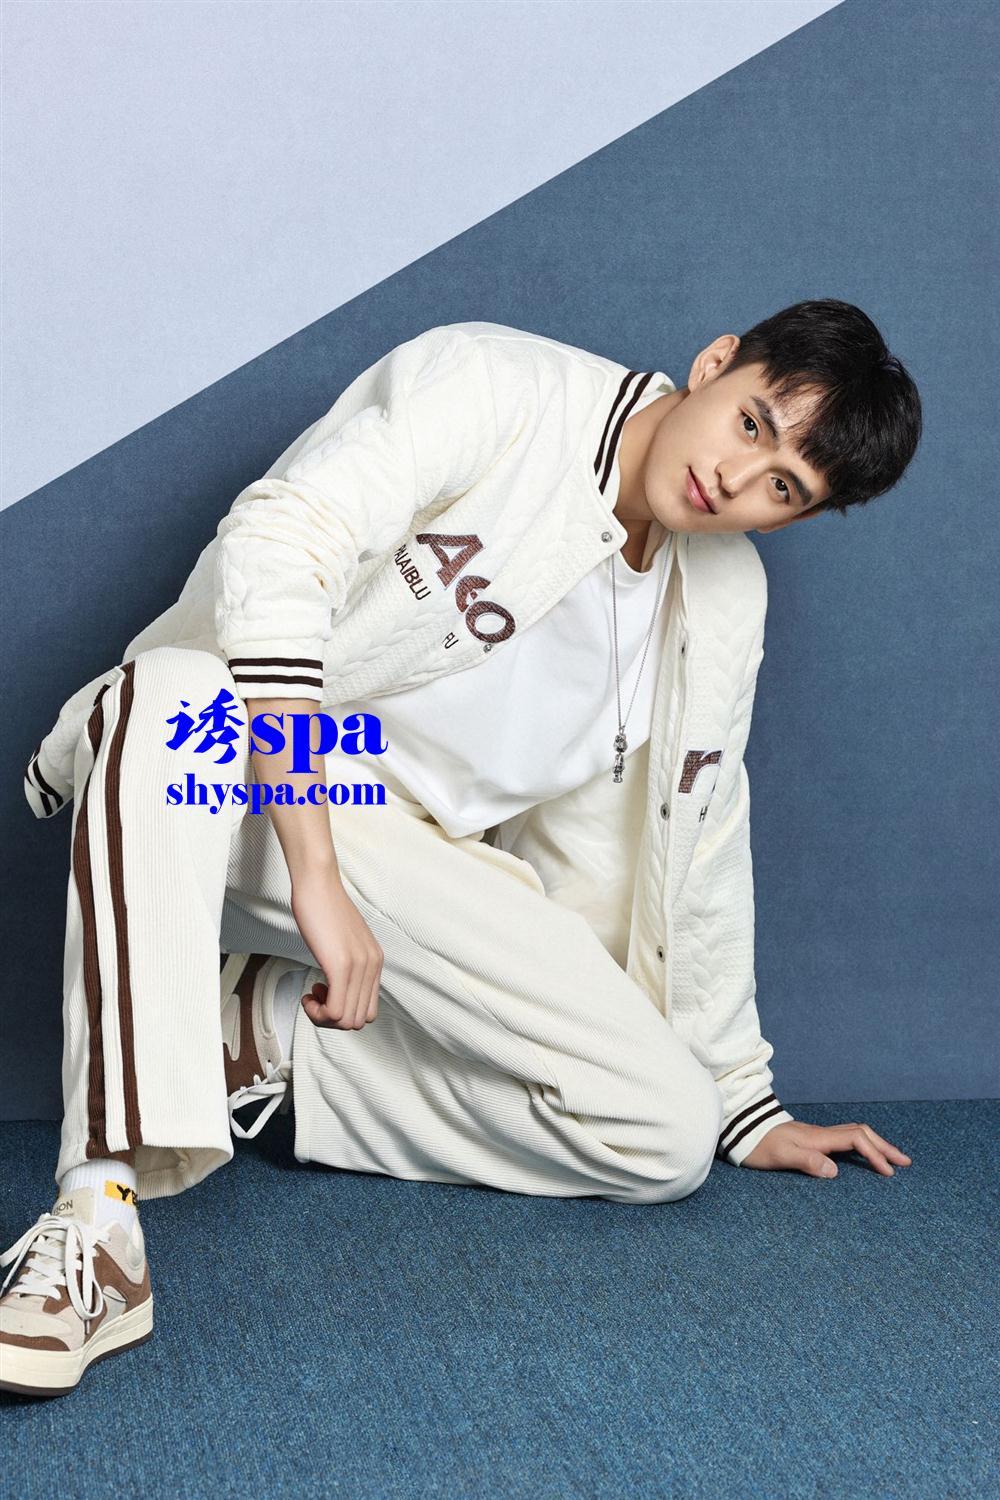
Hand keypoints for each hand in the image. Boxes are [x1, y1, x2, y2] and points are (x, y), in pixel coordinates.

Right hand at [290, 865, 383, 1030]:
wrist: (317, 884)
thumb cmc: (324, 909)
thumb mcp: (345, 941)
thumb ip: (350, 963)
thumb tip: (338, 985)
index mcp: (376, 962)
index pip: (369, 1011)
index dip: (344, 1012)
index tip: (325, 994)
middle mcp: (373, 967)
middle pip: (359, 1021)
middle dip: (333, 1020)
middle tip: (315, 998)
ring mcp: (359, 967)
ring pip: (347, 1022)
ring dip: (323, 1017)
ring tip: (311, 995)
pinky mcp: (341, 966)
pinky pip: (335, 1011)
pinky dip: (318, 1012)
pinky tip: (308, 994)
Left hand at [742, 1120, 912, 1177]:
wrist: (743, 1131)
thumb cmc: (760, 1146)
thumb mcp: (780, 1157)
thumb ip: (807, 1162)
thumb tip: (835, 1171)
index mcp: (819, 1138)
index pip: (856, 1141)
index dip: (875, 1155)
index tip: (889, 1173)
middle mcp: (822, 1134)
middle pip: (862, 1133)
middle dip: (885, 1146)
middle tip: (906, 1162)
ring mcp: (818, 1136)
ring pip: (855, 1134)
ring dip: (876, 1145)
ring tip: (892, 1159)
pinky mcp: (813, 1141)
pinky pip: (846, 1140)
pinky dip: (862, 1146)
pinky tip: (864, 1156)